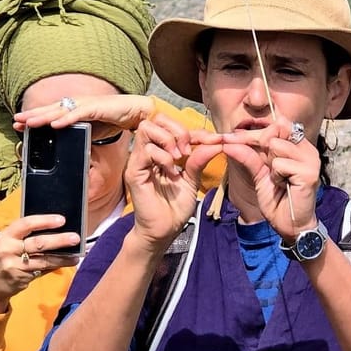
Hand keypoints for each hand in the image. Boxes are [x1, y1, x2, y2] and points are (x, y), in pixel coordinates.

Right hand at [0, 214, 80, 313]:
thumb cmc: (5, 256)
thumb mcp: (9, 242)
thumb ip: (26, 234)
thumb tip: (56, 227)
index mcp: (5, 235)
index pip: (26, 224)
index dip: (45, 221)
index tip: (62, 220)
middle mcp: (8, 250)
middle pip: (38, 243)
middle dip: (59, 240)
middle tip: (75, 238)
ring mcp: (14, 266)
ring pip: (44, 260)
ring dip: (63, 257)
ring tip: (77, 254)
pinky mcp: (21, 279)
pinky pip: (43, 270)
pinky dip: (56, 266)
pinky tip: (67, 262)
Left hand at [13, 95, 154, 141]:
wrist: (135, 111)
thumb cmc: (115, 118)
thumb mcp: (92, 128)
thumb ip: (79, 132)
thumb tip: (66, 140)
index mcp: (76, 108)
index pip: (52, 112)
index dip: (36, 117)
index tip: (20, 125)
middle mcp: (77, 103)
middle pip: (50, 110)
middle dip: (32, 116)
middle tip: (16, 122)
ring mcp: (85, 104)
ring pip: (60, 111)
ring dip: (43, 117)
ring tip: (29, 123)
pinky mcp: (95, 108)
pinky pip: (77, 114)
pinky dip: (65, 119)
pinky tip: (54, 124)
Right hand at [125, 115, 222, 247]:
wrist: (164, 231)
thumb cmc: (175, 208)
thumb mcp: (192, 179)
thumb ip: (199, 160)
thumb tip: (216, 142)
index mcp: (162, 152)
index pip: (174, 126)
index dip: (196, 131)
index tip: (215, 140)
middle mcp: (148, 152)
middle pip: (156, 118)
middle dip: (178, 130)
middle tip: (188, 151)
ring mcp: (139, 161)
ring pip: (148, 128)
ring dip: (168, 141)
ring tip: (179, 159)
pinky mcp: (134, 172)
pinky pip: (146, 150)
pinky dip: (163, 157)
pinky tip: (171, 172)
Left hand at [221, 118, 320, 240]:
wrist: (289, 225)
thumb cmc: (278, 200)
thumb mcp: (259, 173)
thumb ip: (248, 156)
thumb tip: (228, 142)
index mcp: (298, 146)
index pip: (277, 124)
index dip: (254, 131)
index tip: (231, 138)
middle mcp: (307, 149)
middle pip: (277, 128)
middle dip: (259, 142)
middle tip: (259, 161)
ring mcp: (311, 159)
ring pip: (276, 145)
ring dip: (270, 165)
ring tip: (278, 179)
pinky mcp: (310, 172)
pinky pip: (280, 163)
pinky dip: (276, 175)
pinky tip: (284, 185)